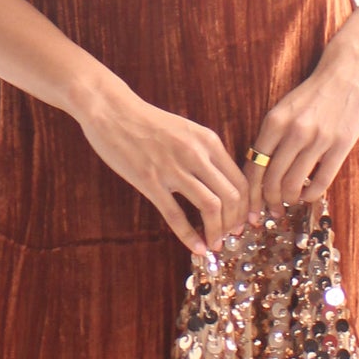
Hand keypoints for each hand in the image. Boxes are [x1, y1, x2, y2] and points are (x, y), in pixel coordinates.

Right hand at [76, 83, 251, 257]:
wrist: (112, 111)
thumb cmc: (148, 122)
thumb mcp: (187, 130)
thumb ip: (205, 153)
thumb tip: (220, 184)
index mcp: (208, 141)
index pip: (240, 180)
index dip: (245, 207)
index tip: (243, 222)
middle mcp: (196, 154)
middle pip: (231, 196)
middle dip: (234, 222)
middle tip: (230, 236)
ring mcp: (173, 168)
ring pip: (210, 207)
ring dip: (217, 232)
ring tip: (214, 244)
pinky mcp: (150, 181)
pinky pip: (176, 215)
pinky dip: (189, 236)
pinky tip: (195, 248)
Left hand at [247, 36, 358, 209]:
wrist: (348, 70)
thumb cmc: (313, 92)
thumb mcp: (284, 108)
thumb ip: (272, 137)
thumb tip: (259, 172)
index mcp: (275, 121)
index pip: (254, 165)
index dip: (249, 192)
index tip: (249, 206)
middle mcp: (294, 131)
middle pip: (272, 179)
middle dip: (268, 201)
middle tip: (269, 211)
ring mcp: (318, 139)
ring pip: (294, 184)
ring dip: (289, 199)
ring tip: (289, 202)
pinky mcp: (341, 145)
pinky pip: (321, 181)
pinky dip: (311, 195)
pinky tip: (308, 195)